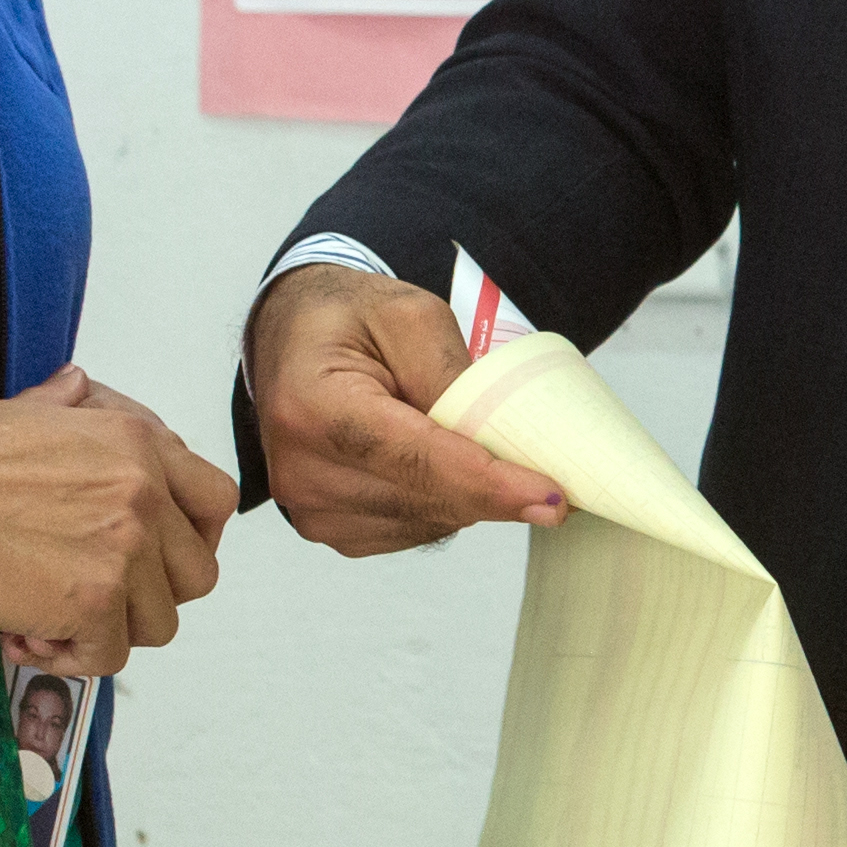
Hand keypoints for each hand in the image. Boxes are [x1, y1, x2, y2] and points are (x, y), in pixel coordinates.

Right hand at [0, 366, 232, 671]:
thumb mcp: (25, 410)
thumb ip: (72, 407)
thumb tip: (80, 387)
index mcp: (138, 441)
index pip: (216, 501)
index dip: (191, 538)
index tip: (156, 558)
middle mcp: (145, 492)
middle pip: (197, 572)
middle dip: (152, 593)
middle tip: (98, 595)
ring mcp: (125, 549)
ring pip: (160, 622)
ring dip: (110, 629)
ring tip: (52, 618)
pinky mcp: (94, 602)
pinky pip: (111, 655)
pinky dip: (70, 659)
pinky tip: (24, 638)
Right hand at [242, 264, 567, 557]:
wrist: (295, 337)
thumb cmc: (349, 320)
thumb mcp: (410, 315)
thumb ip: (451, 375)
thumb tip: (499, 443)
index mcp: (312, 407)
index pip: (416, 459)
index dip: (489, 484)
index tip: (551, 497)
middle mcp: (300, 468)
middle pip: (427, 499)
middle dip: (495, 490)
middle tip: (550, 476)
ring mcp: (308, 506)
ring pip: (426, 522)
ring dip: (467, 495)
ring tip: (469, 444)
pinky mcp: (328, 527)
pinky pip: (410, 532)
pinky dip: (441, 506)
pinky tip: (440, 468)